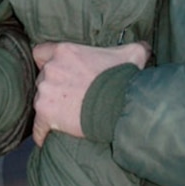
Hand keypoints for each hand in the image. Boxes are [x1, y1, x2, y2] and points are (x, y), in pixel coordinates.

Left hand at [32, 40, 149, 144]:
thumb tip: (146, 47)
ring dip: (49, 107)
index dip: (46, 62)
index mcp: (64, 51)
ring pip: (39, 100)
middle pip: (42, 78)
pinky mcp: (46, 114)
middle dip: (52, 87)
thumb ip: (134, 47)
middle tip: (68, 96)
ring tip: (63, 116)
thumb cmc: (123, 77)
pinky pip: (38, 126)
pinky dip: (41, 133)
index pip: (40, 52)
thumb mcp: (132, 54)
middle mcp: (51, 69)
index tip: (56, 71)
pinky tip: (45, 138)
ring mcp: (46, 92)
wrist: (119, 103)